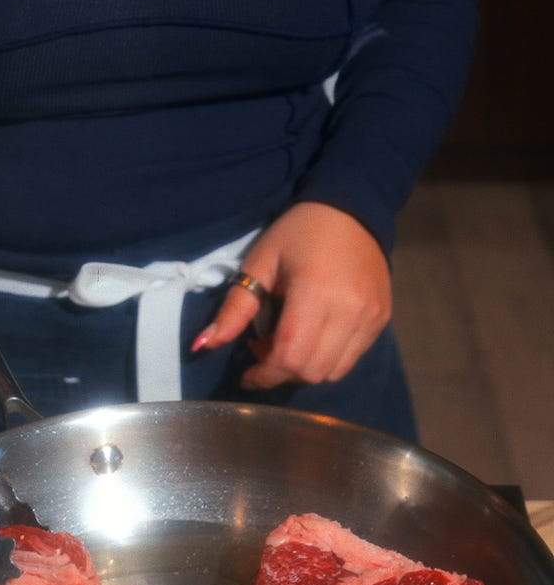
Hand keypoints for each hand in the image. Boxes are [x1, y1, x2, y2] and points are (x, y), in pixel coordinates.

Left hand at [192, 202, 391, 387]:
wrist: (353, 210)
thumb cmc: (298, 233)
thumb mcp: (260, 263)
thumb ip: (234, 308)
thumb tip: (203, 345)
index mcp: (316, 293)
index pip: (290, 357)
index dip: (265, 374)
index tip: (247, 373)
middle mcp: (350, 311)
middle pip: (311, 371)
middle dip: (281, 373)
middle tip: (265, 349)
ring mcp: (371, 318)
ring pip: (333, 372)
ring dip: (304, 370)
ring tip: (289, 343)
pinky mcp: (381, 320)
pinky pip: (351, 358)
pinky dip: (327, 359)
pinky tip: (313, 337)